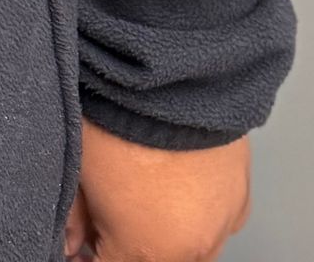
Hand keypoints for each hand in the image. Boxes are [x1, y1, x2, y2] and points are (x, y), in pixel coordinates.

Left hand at [64, 114, 250, 261]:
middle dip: (129, 245)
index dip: (92, 256)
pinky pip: (217, 222)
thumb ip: (74, 216)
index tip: (83, 240)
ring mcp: (223, 224)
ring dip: (166, 233)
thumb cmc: (119, 114)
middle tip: (107, 215)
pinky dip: (196, 212)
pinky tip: (175, 182)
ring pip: (190, 249)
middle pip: (154, 261)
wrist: (174, 71)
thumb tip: (71, 242)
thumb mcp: (78, 164)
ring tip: (142, 192)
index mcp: (148, 250)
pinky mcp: (242, 196)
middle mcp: (193, 249)